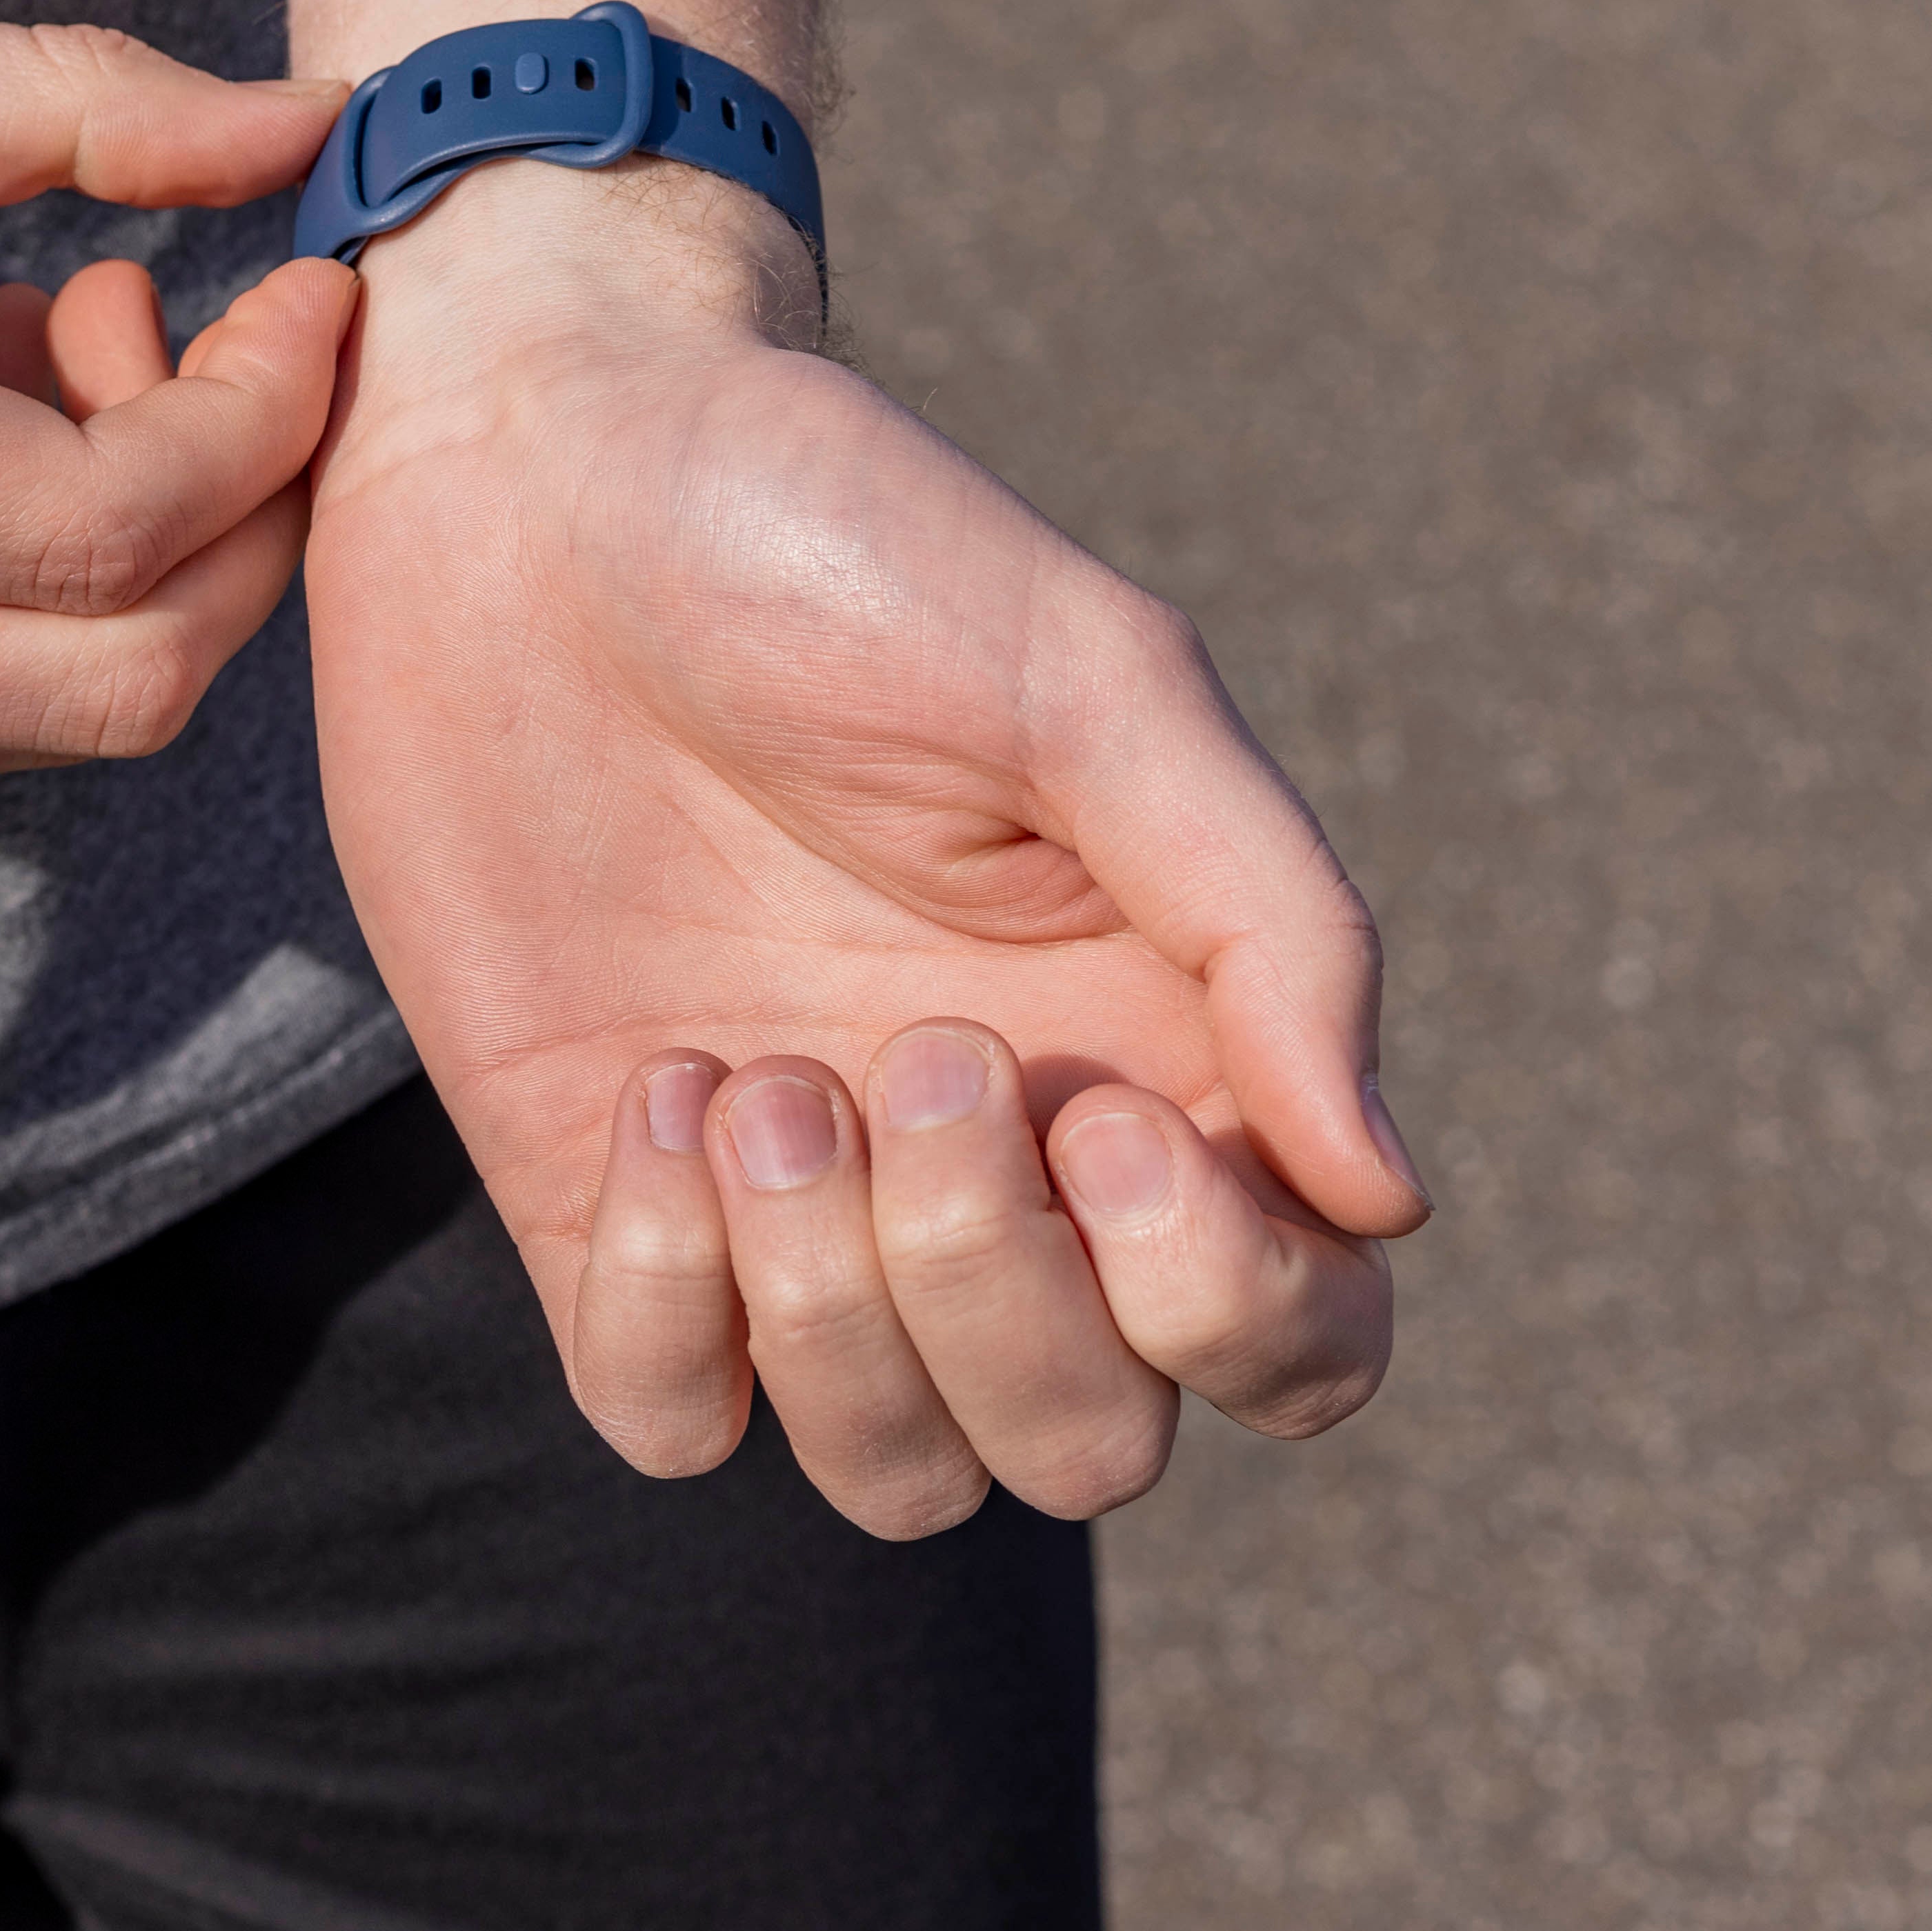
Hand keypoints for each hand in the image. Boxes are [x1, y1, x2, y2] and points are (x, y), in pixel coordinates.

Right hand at [0, 9, 353, 805]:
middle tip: (220, 342)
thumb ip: (56, 103)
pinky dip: (5, 606)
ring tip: (42, 349)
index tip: (315, 288)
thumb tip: (303, 126)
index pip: (106, 528)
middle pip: (117, 689)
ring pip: (32, 728)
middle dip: (247, 526)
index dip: (270, 416)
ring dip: (125, 562)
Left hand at [306, 167, 1430, 1536]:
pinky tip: (660, 1091)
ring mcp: (791, 1194)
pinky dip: (673, 1314)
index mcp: (1148, 1040)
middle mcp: (983, 1156)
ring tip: (759, 1078)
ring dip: (837, 1316)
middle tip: (913, 1056)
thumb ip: (1264, 920)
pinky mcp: (600, 1189)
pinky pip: (665, 1413)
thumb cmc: (839, 539)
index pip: (1292, 1331)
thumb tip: (1387, 1186)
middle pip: (1086, 1443)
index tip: (1109, 1125)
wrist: (544, 464)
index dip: (1232, 1303)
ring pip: (893, 1466)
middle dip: (1004, 1303)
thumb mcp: (1092, 681)